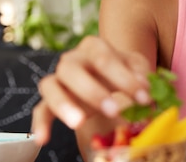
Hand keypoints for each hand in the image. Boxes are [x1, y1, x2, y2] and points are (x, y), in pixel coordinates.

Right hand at [31, 36, 151, 144]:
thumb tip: (145, 87)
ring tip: (79, 123)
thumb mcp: (136, 68)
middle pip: (72, 69)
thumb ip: (141, 74)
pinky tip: (43, 139)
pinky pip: (39, 109)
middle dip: (93, 90)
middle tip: (113, 110)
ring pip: (50, 86)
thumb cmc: (123, 71)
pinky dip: (39, 124)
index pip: (105, 58)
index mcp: (94, 47)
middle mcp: (71, 59)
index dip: (125, 79)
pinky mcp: (49, 100)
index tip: (144, 98)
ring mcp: (58, 79)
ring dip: (64, 104)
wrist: (109, 78)